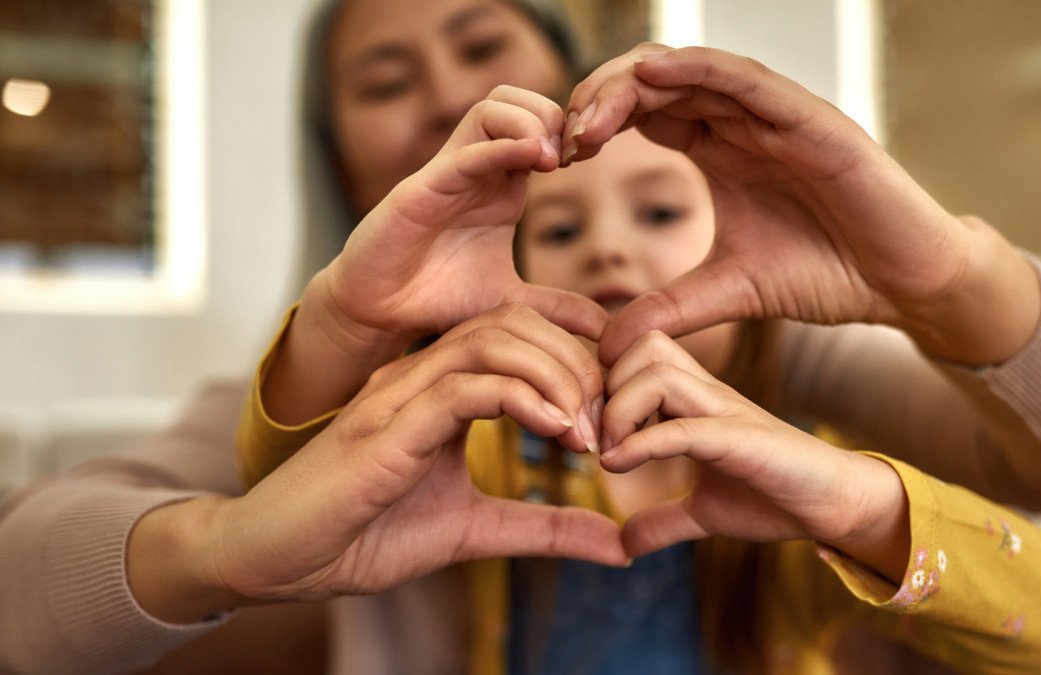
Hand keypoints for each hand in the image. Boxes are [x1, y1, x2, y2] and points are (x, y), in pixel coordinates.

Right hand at [131, 305, 620, 621]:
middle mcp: (420, 377)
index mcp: (440, 390)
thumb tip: (615, 545)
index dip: (575, 367)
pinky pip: (465, 384)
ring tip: (585, 431)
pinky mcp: (386, 424)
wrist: (274, 559)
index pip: (519, 339)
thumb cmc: (361, 536)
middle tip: (607, 423)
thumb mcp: (474, 531)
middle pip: (514, 325)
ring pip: (493, 339)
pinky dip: (521, 398)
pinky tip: (554, 431)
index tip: (609, 421)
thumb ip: (541, 527)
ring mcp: (400, 393)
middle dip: (575, 365)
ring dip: (554, 377)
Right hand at [264, 85, 608, 424]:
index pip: (539, 123)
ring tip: (552, 159)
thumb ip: (556, 307)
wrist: (380, 315)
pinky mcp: (421, 191)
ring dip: (529, 122)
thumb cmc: (438, 299)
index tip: (592, 162)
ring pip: (491, 109)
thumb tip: (605, 328)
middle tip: (573, 154)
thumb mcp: (511, 301)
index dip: (570, 132)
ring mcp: (448, 174)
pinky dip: (498, 147)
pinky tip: (532, 158)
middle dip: (553, 115)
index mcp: (501, 185)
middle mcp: (477, 170)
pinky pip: (463, 154)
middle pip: (517, 99)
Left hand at [563, 46, 1039, 366]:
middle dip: (600, 101)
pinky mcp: (813, 121)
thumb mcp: (726, 293)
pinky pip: (748, 81)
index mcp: (718, 150)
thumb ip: (666, 310)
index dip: (594, 125)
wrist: (902, 287)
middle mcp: (742, 123)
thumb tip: (605, 345)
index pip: (643, 114)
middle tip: (560, 137)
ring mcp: (777, 117)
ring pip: (693, 74)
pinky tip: (652, 72)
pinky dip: (700, 70)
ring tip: (589, 109)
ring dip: (634, 84)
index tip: (555, 159)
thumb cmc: (826, 276)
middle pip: (655, 86)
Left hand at [600, 331, 909, 582]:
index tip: (587, 432)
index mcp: (695, 398)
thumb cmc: (774, 497)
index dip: (600, 384)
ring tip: (609, 453)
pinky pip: (681, 428)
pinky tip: (618, 466)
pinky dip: (640, 445)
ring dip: (619, 411)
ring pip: (656, 372)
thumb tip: (623, 544)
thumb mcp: (703, 512)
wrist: (833, 506)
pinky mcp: (741, 439)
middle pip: (640, 346)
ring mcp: (725, 411)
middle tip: (593, 437)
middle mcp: (707, 393)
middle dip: (603, 387)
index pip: (634, 353)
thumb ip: (662, 520)